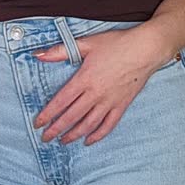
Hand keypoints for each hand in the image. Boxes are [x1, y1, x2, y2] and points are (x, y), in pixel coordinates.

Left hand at [32, 25, 174, 144]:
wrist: (146, 49)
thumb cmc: (117, 44)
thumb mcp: (87, 43)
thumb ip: (60, 51)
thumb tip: (38, 55)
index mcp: (84, 79)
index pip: (61, 102)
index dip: (48, 114)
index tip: (38, 124)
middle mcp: (95, 94)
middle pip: (72, 117)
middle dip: (56, 129)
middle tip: (46, 138)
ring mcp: (110, 102)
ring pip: (88, 124)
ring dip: (74, 135)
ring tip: (63, 141)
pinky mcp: (122, 105)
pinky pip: (108, 125)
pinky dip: (98, 135)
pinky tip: (89, 141)